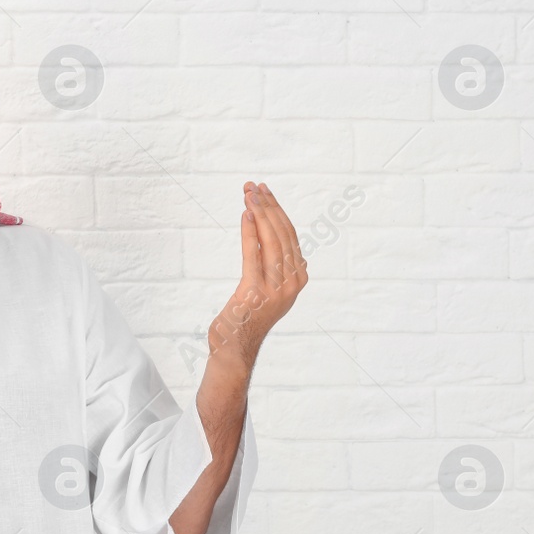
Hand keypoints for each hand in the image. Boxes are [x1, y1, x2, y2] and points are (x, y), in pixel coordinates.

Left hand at [209, 181, 307, 371]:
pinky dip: (250, 231)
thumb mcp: (267, 286)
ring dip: (259, 212)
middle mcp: (292, 282)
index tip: (265, 191)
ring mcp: (276, 289)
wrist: (235, 347)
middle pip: (282, 234)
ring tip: (249, 193)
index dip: (277, 210)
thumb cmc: (247, 316)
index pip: (290, 235)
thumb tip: (264, 231)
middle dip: (268, 205)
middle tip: (254, 185)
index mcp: (298, 278)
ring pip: (271, 240)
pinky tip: (245, 214)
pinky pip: (253, 254)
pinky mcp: (255, 292)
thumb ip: (272, 263)